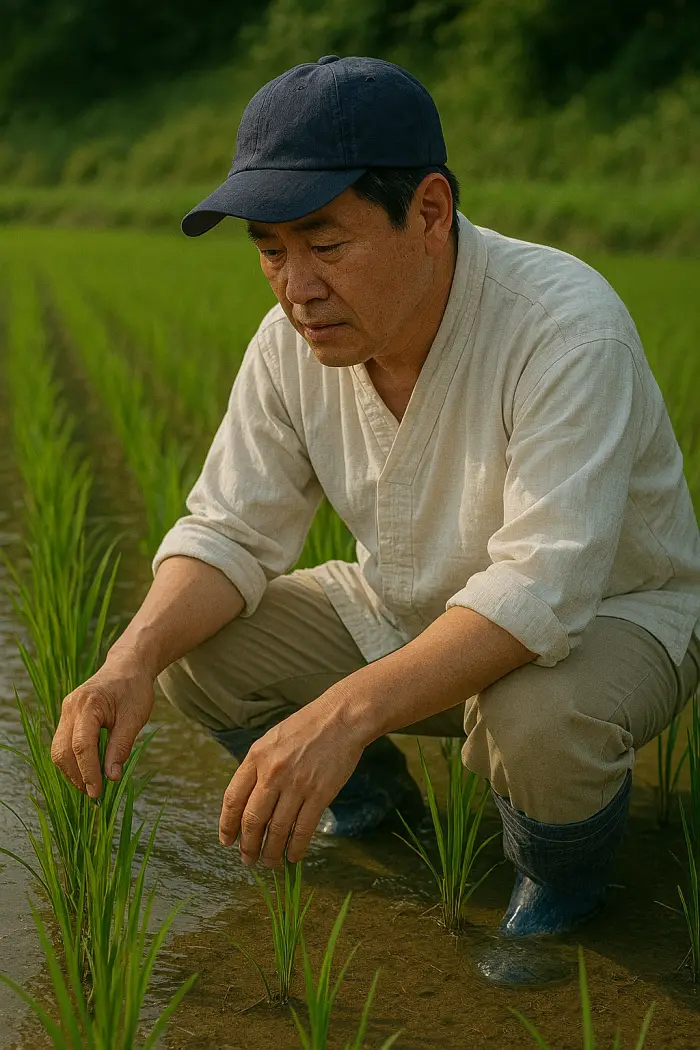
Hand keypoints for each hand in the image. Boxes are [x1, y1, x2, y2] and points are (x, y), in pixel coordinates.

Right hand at [51, 651, 154, 797]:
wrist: (127, 666)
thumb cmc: (134, 689)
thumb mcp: (134, 718)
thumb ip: (121, 746)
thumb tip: (112, 777)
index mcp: (88, 704)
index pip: (82, 745)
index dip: (88, 771)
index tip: (97, 791)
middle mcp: (70, 707)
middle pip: (62, 750)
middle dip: (76, 775)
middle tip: (94, 794)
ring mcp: (66, 711)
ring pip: (58, 749)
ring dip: (72, 770)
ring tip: (91, 785)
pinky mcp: (67, 716)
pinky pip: (63, 743)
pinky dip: (73, 760)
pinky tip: (87, 770)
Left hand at [218, 693, 365, 867]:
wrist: (341, 718)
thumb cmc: (307, 726)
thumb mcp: (272, 739)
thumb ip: (258, 766)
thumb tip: (247, 800)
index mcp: (256, 757)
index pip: (233, 798)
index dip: (227, 824)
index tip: (226, 840)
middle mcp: (273, 772)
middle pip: (253, 819)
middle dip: (247, 845)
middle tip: (247, 859)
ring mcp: (297, 784)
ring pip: (277, 829)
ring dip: (271, 852)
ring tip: (269, 863)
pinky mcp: (319, 794)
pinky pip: (303, 829)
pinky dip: (296, 847)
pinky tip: (293, 857)